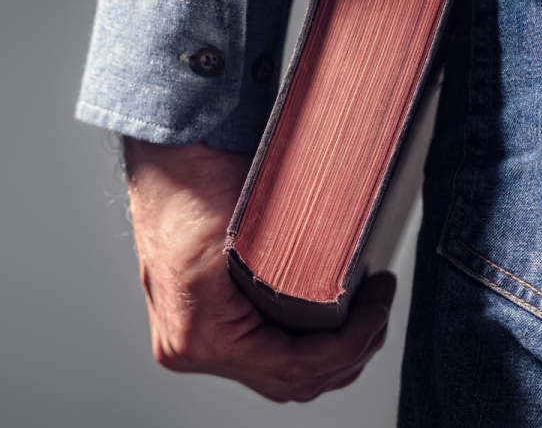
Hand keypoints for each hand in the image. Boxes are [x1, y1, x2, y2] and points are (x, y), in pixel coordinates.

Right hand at [123, 137, 396, 402]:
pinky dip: (298, 345)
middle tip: (377, 310)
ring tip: (360, 316)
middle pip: (290, 381)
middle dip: (346, 353)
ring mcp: (191, 341)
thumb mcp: (249, 229)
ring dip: (325, 355)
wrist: (164, 161)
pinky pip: (259, 354)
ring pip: (277, 375)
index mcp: (200, 335)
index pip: (295, 368)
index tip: (377, 309)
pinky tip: (325, 321)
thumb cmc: (192, 185)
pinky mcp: (200, 325)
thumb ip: (296, 274)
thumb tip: (357, 290)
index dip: (349, 346)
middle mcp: (189, 348)